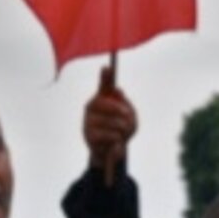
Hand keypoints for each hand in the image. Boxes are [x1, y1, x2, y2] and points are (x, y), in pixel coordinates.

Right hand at [85, 67, 138, 185]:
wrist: (112, 150)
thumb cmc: (122, 128)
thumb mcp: (129, 116)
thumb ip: (125, 103)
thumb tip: (118, 90)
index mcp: (103, 98)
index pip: (104, 84)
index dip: (105, 77)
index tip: (107, 67)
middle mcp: (92, 106)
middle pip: (105, 103)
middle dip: (118, 110)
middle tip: (128, 116)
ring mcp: (88, 120)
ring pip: (111, 121)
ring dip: (122, 129)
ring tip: (122, 133)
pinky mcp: (88, 135)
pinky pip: (109, 135)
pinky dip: (117, 139)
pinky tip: (115, 141)